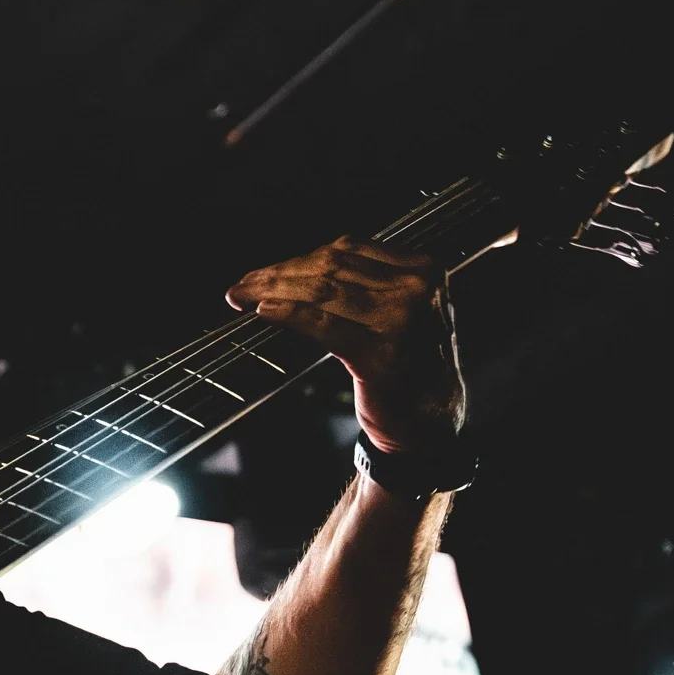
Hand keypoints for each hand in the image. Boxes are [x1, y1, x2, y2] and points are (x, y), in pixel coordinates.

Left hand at [227, 236, 464, 459]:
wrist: (431, 424)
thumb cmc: (409, 366)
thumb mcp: (400, 311)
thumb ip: (365, 286)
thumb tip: (296, 273)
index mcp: (423, 268)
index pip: (348, 251)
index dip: (298, 259)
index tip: (264, 272)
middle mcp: (416, 288)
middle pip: (331, 268)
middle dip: (278, 274)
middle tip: (242, 285)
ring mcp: (401, 320)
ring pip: (323, 292)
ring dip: (274, 292)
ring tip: (243, 297)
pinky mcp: (380, 353)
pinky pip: (324, 325)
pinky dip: (290, 315)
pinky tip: (265, 312)